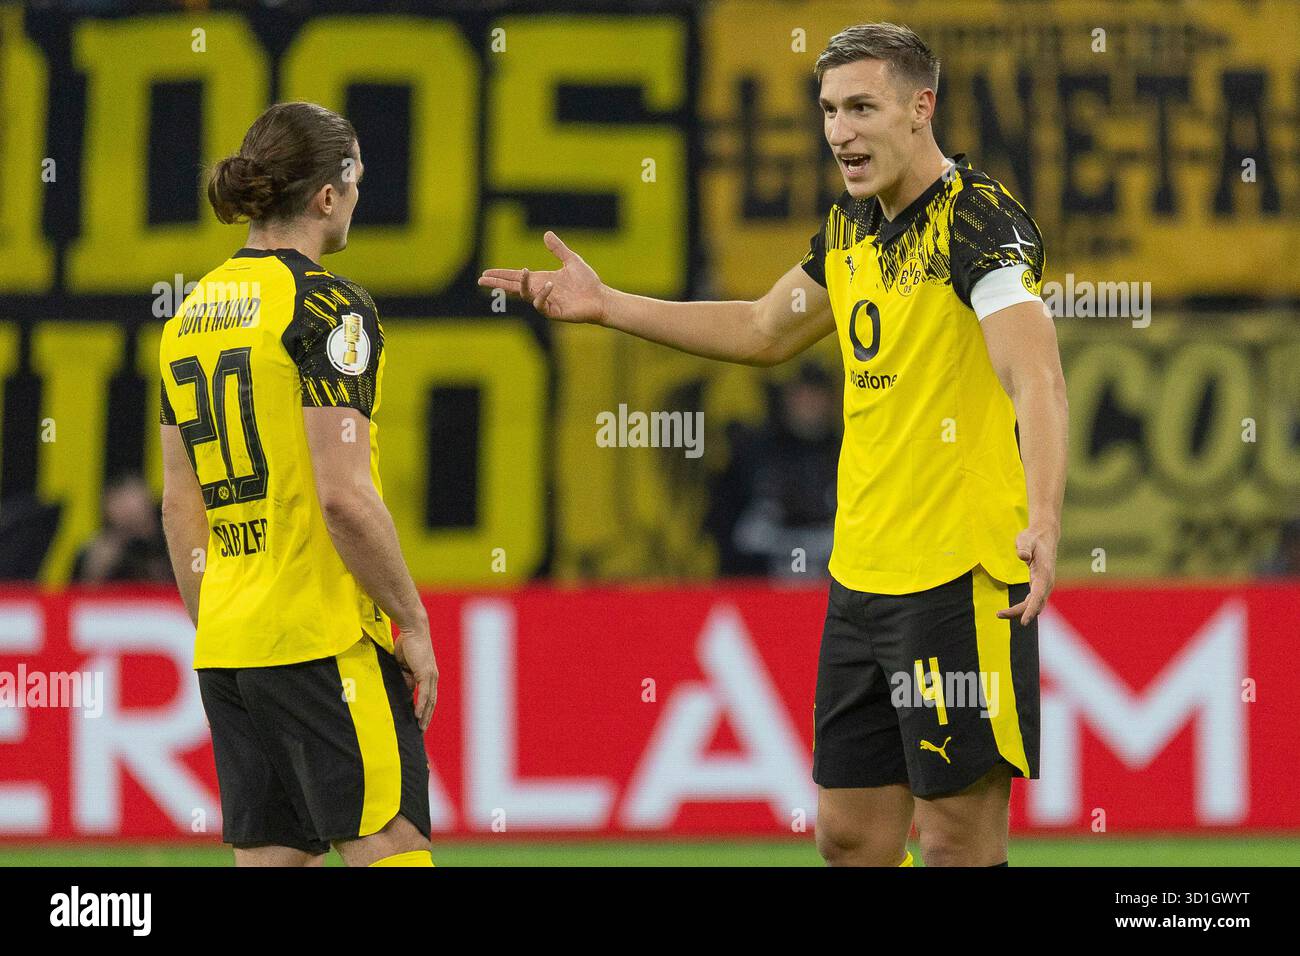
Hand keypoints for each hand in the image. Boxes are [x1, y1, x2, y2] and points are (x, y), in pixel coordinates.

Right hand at [393, 616, 437, 731]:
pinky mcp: (426, 673)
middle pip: (432, 701)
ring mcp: (430, 675)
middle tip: (422, 730)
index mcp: (427, 675)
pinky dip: (421, 705)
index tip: (420, 720)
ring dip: (425, 715)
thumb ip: (406, 676)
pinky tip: (418, 715)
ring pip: (430, 700)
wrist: (413, 630)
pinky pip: (424, 693)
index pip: (428, 696)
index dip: (425, 709)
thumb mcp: (404, 665)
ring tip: (421, 727)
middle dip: (427, 716)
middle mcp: (432, 677)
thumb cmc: (408, 644)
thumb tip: (406, 689)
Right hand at [478, 230, 607, 322]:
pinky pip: (541, 304)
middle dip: (498, 283)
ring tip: (524, 272)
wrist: (600, 298)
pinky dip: (543, 294)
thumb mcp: (571, 260)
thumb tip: (546, 234)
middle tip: (481, 280)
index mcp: (540, 280)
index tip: (485, 273)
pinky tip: (549, 285)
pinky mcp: (553, 312)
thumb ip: (558, 249)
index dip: (501, 275)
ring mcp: (546, 302)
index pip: (516, 277)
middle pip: (513, 288)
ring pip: (525, 295)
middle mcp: (540, 291)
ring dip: (521, 284)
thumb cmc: (587, 282)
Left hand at [997, 527, 1057, 625]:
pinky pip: (1033, 601)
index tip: (1024, 622)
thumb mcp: (1026, 539)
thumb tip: (1023, 557)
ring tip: (1000, 613)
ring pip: (1035, 605)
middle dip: (1019, 612)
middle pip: (1035, 604)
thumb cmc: (1033, 537)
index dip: (1031, 609)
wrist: (1045, 536)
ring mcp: (1045, 585)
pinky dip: (1023, 608)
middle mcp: (1047, 582)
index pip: (1038, 596)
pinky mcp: (1040, 585)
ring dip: (1020, 612)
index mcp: (1045, 573)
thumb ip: (1024, 547)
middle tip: (998, 614)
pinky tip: (1011, 611)